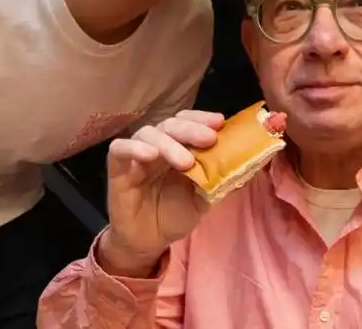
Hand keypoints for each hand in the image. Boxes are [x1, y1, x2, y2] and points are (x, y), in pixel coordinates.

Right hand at [99, 109, 223, 276]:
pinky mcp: (117, 169)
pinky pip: (119, 149)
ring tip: (186, 162)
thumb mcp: (203, 198)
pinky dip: (134, 147)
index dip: (202, 118)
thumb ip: (218, 179)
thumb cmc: (174, 215)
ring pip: (148, 133)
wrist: (149, 242)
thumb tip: (245, 164)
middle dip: (191, 128)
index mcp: (178, 147)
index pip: (187, 121)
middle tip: (209, 139)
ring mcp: (136, 155)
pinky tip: (149, 155)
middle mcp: (157, 145)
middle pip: (170, 124)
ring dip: (169, 143)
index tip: (220, 123)